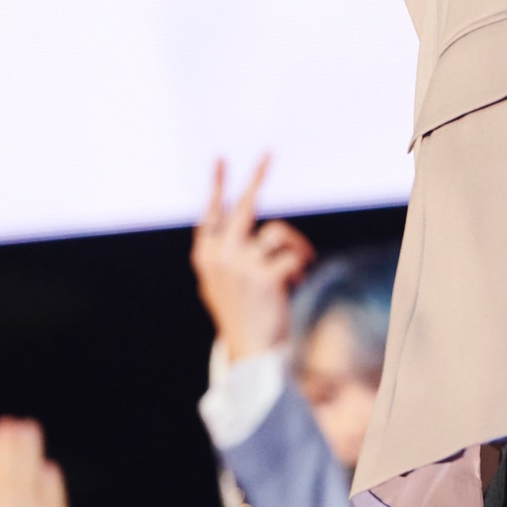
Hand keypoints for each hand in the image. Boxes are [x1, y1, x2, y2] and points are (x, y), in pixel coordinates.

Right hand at [191, 157, 315, 361]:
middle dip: (257, 178)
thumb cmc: (239, 313)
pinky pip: (295, 254)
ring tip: (293, 271)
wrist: (250, 352)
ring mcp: (241, 264)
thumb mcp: (219, 282)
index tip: (220, 159)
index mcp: (205, 256)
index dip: (217, 185)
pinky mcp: (264, 274)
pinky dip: (301, 268)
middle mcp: (219, 256)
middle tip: (268, 154)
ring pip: (279, 232)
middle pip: (244, 207)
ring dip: (294, 248)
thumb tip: (228, 212)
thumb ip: (221, 251)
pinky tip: (294, 284)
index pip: (210, 213)